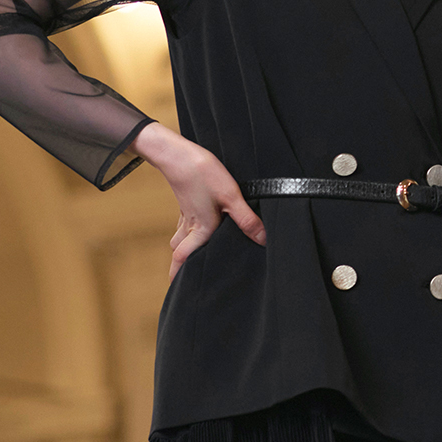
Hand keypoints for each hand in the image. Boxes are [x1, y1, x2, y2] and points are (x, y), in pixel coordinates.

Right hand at [132, 122, 266, 280]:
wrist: (179, 154)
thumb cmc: (203, 174)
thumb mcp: (231, 196)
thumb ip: (246, 219)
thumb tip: (262, 239)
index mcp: (200, 228)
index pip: (185, 257)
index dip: (179, 273)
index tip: (179, 288)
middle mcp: (190, 224)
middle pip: (180, 251)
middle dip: (179, 266)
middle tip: (181, 278)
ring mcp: (185, 213)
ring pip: (179, 238)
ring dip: (182, 249)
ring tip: (189, 258)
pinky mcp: (185, 202)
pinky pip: (182, 224)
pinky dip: (184, 233)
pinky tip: (193, 228)